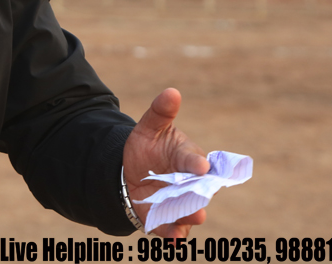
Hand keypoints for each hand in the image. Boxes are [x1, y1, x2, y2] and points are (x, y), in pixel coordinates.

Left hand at [123, 88, 209, 238]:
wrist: (132, 172)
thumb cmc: (148, 147)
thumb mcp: (148, 128)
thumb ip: (160, 112)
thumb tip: (172, 92)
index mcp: (191, 159)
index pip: (197, 161)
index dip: (197, 164)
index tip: (199, 166)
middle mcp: (193, 184)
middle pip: (200, 191)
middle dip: (198, 195)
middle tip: (197, 200)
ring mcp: (183, 203)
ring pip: (191, 212)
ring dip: (191, 216)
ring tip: (191, 217)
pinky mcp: (171, 220)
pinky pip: (175, 229)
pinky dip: (175, 235)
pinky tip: (173, 239)